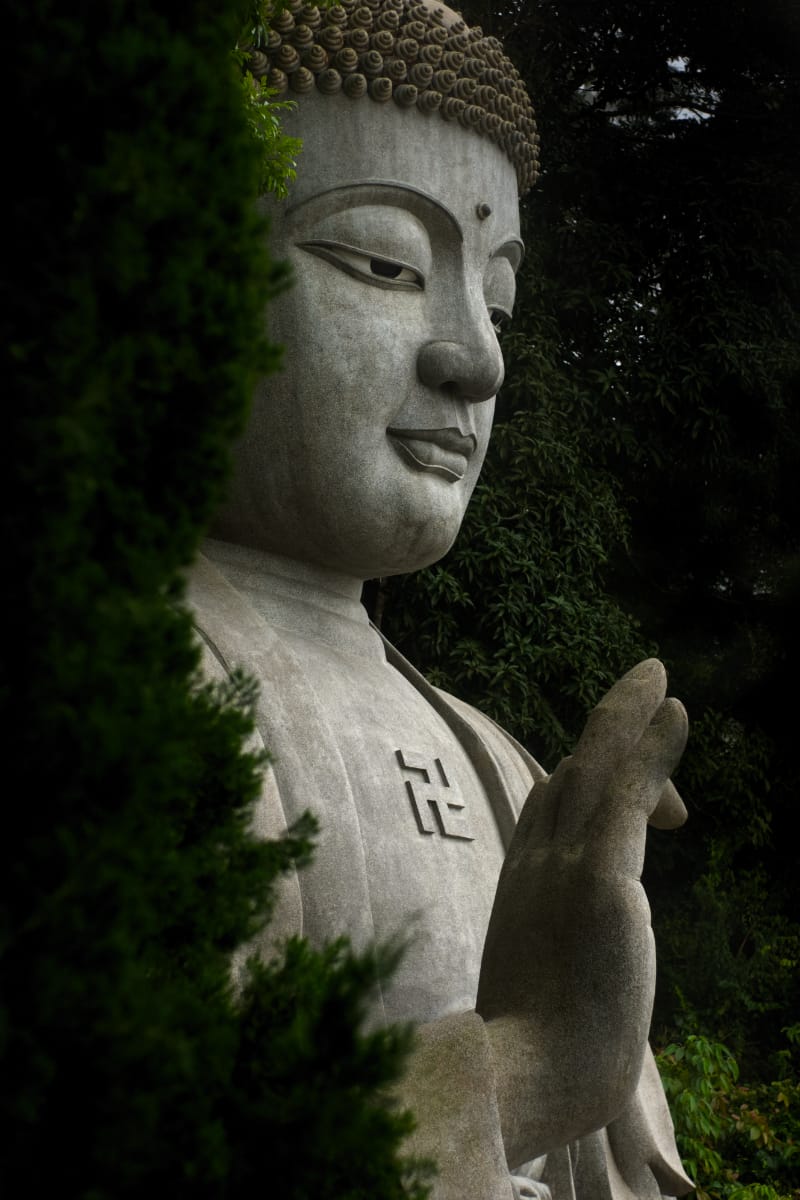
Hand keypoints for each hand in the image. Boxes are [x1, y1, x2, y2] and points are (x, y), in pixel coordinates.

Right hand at [477, 659, 687, 1164]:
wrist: (525, 1080)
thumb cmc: (538, 1055)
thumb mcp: (542, 991)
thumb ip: (557, 958)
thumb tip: (571, 975)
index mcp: (523, 886)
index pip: (551, 807)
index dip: (588, 778)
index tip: (646, 792)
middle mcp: (535, 860)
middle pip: (569, 773)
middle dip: (606, 727)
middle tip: (645, 689)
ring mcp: (562, 864)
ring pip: (594, 766)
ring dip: (626, 715)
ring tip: (657, 677)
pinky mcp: (598, 875)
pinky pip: (624, 790)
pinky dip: (649, 746)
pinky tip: (675, 710)